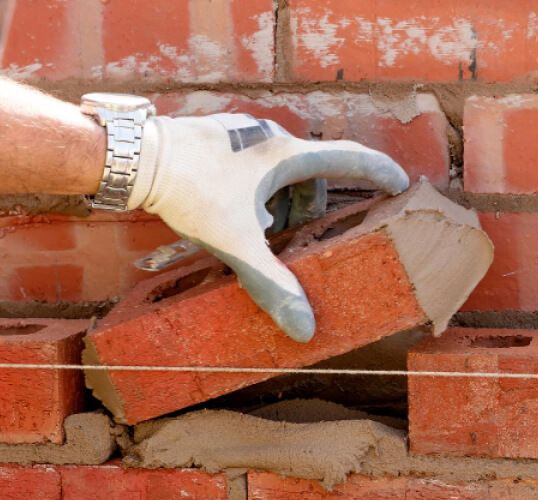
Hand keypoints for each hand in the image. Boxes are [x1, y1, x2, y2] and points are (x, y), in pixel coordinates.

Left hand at [127, 113, 409, 342]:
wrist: (136, 158)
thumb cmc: (190, 191)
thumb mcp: (237, 244)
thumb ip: (272, 285)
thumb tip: (305, 329)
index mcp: (285, 154)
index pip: (348, 159)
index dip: (378, 173)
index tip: (402, 183)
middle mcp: (269, 135)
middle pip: (311, 172)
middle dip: (313, 207)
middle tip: (306, 237)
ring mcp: (241, 133)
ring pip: (279, 169)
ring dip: (283, 200)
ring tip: (266, 230)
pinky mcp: (217, 138)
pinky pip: (253, 164)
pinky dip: (257, 191)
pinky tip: (236, 213)